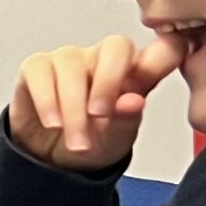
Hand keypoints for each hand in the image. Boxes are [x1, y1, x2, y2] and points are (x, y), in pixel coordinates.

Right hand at [6, 29, 185, 172]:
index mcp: (136, 73)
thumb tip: (133, 100)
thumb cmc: (94, 141)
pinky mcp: (37, 67)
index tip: (160, 74)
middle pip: (116, 47)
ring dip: (74, 109)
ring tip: (77, 141)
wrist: (54, 159)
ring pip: (72, 66)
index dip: (168, 51)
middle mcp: (104, 59)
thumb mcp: (117, 138)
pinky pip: (40, 71)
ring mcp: (70, 59)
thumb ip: (127, 118)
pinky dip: (47, 101)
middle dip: (108, 83)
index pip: (162, 50)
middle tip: (100, 116)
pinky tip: (54, 123)